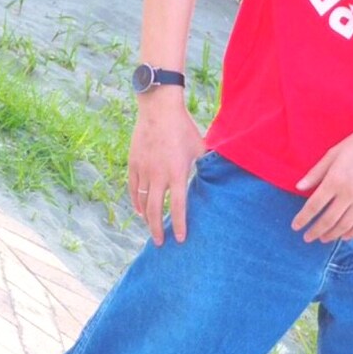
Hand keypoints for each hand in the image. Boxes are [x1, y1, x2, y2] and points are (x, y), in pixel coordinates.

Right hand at [127, 92, 204, 244]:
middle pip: (155, 211)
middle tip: (160, 243)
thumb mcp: (200, 147)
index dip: (179, 225)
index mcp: (177, 173)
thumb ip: (207, 165)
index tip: (181, 240)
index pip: (178, 207)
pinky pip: (133, 189)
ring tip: (152, 228)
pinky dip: (136, 202)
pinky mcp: (133, 164)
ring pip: (142, 202)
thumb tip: (219, 177)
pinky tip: (140, 210)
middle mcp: (158, 175)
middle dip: (157, 230)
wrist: (159, 110)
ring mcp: (143, 170)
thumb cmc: (183, 128)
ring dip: (147, 218)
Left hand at [292, 120, 352, 242]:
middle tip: (307, 238)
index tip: (295, 226)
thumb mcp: (334, 153)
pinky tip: (344, 236)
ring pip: (345, 225)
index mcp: (335, 179)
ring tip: (323, 238)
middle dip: (315, 231)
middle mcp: (349, 192)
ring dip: (332, 235)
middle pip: (328, 219)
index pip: (313, 205)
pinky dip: (352, 233)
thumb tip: (298, 187)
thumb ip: (316, 172)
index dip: (303, 218)